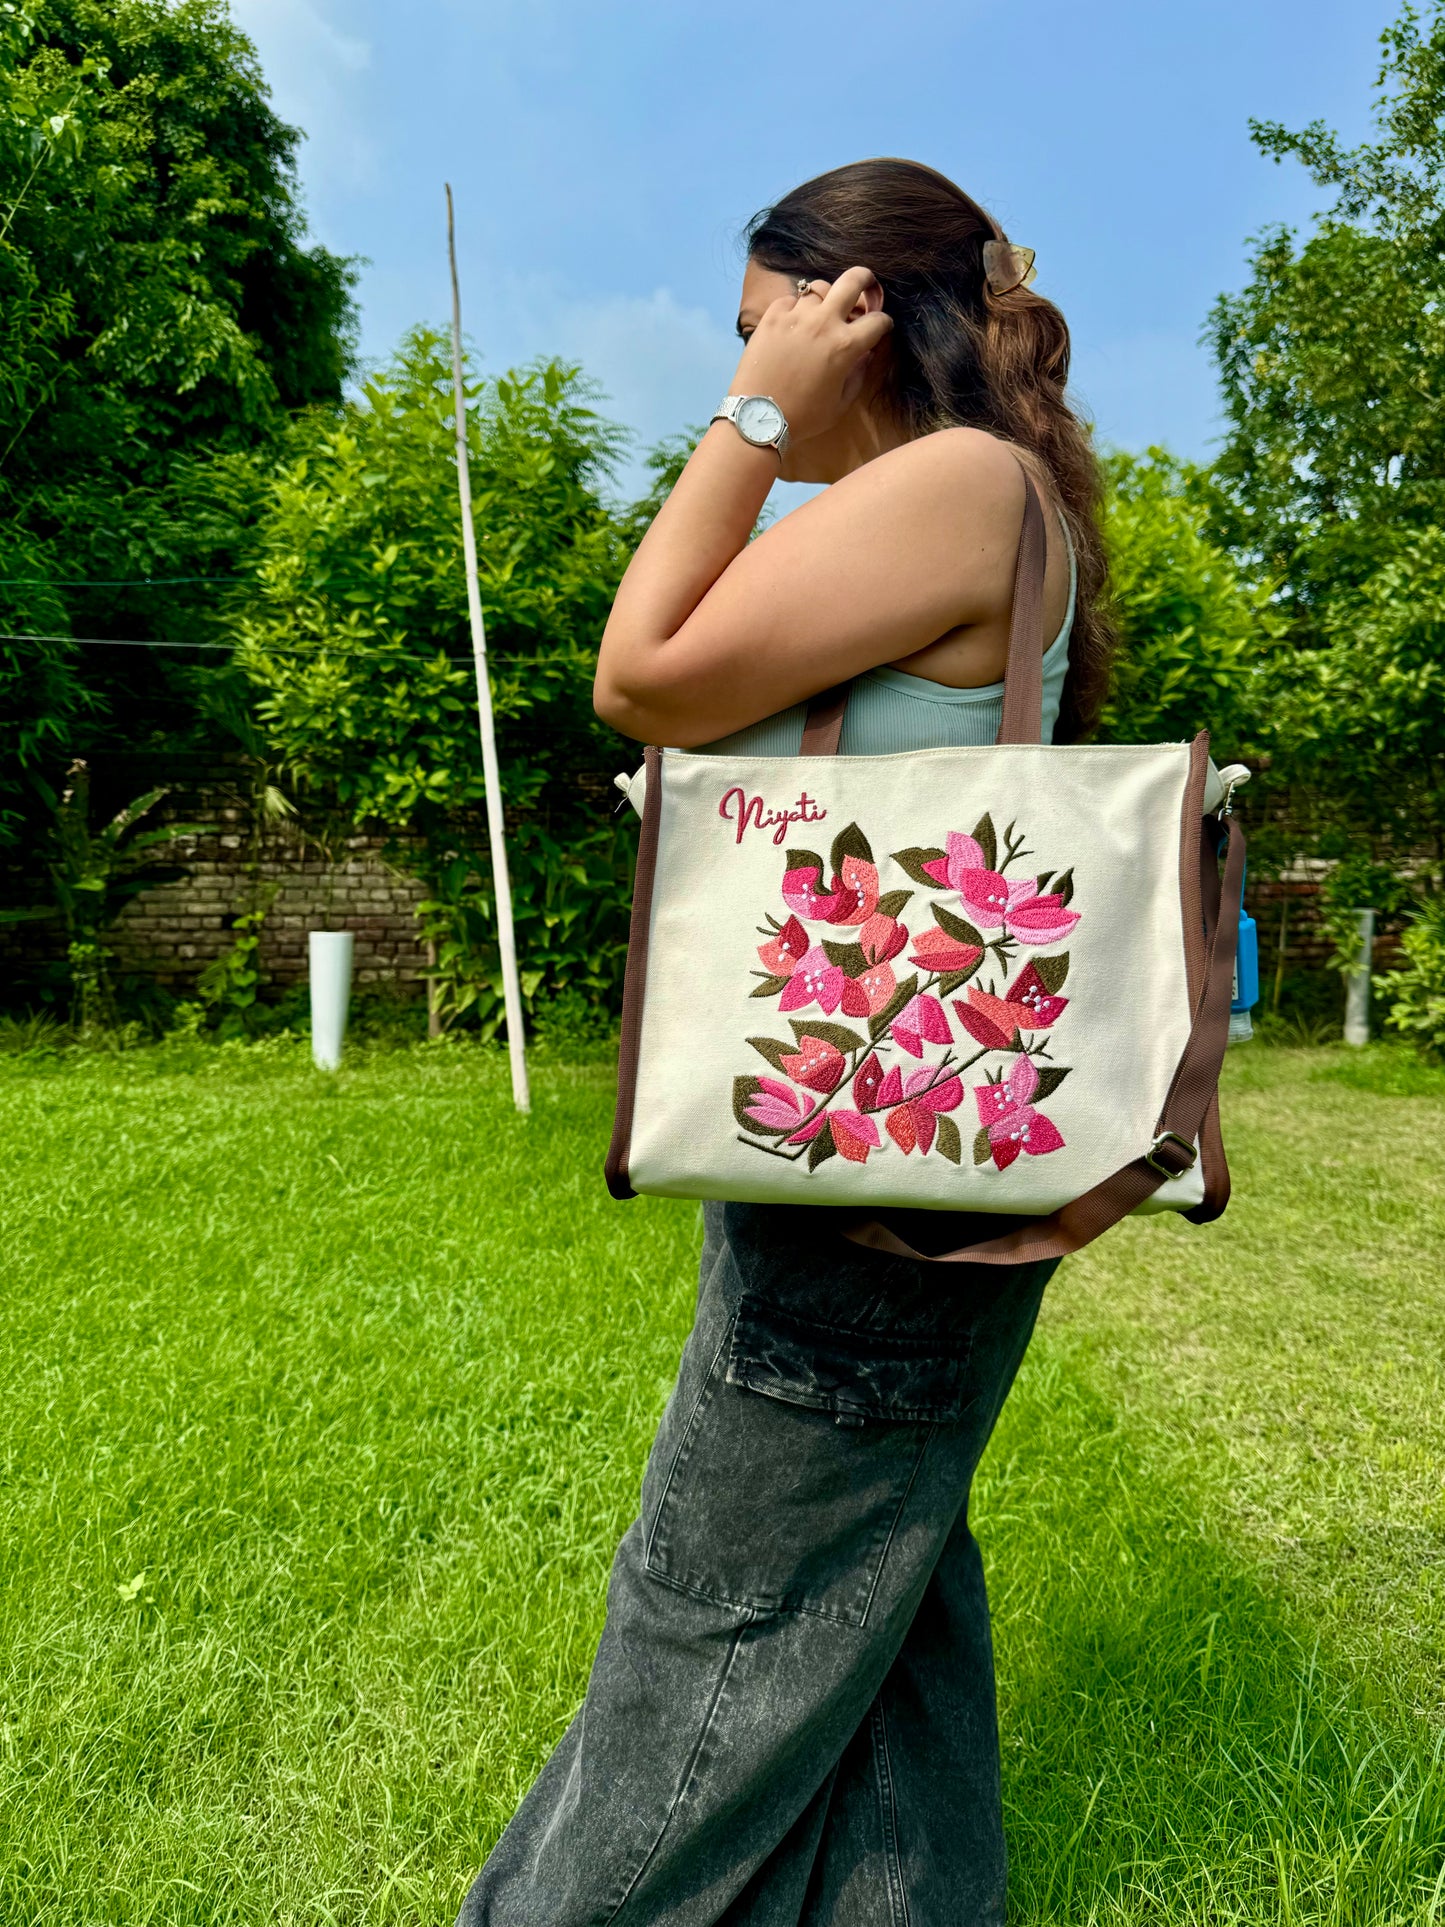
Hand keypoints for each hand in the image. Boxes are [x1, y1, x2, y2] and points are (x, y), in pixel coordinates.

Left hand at [728, 267, 892, 442]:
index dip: (884, 323)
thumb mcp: (840, 404)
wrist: (758, 416)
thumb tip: (866, 354)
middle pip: (852, 280)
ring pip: (818, 288)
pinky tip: (793, 323)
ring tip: (821, 311)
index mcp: (846, 345)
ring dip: (825, 299)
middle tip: (865, 282)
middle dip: (865, 278)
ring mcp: (796, 315)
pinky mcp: (772, 315)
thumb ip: (858, 375)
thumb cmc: (803, 416)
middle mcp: (824, 322)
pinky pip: (790, 299)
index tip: (881, 327)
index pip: (877, 320)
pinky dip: (796, 308)